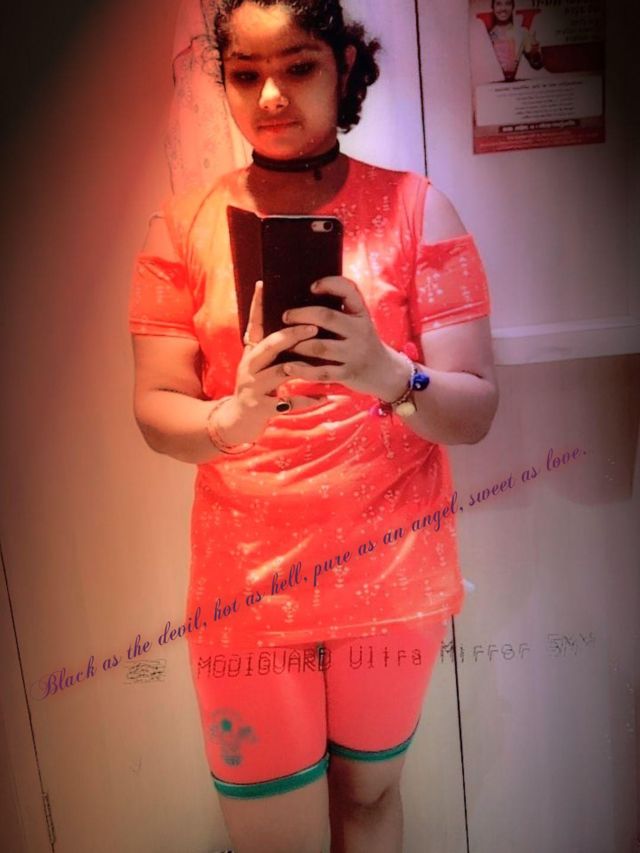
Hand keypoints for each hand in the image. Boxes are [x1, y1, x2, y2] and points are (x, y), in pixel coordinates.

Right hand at [216, 281, 328, 444]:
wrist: (237, 421)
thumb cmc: (256, 387)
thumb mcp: (258, 364)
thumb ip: (272, 347)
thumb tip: (293, 321)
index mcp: (251, 353)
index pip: (254, 325)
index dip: (257, 305)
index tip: (262, 283)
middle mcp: (250, 367)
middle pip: (269, 346)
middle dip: (291, 335)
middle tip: (313, 326)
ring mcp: (254, 388)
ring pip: (280, 373)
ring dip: (302, 366)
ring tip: (321, 359)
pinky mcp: (262, 408)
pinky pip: (289, 402)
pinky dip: (308, 400)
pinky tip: (325, 397)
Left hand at [279, 276, 409, 399]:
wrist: (383, 371)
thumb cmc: (361, 340)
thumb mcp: (358, 320)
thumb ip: (340, 308)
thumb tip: (305, 293)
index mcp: (361, 313)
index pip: (349, 290)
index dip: (330, 284)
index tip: (312, 286)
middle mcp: (360, 331)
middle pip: (327, 317)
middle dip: (301, 315)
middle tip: (286, 316)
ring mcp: (354, 354)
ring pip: (320, 347)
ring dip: (298, 344)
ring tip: (286, 343)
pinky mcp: (348, 374)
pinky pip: (321, 373)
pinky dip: (303, 370)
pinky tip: (288, 367)